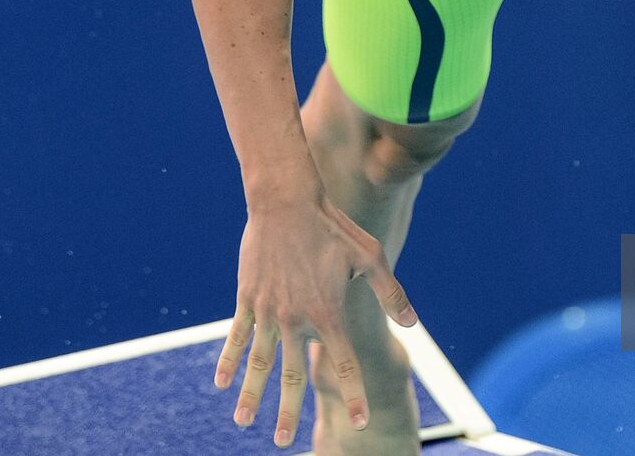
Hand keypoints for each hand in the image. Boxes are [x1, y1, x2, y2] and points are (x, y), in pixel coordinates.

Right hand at [214, 192, 416, 447]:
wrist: (287, 202)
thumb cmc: (334, 227)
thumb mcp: (371, 256)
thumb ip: (390, 293)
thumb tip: (412, 324)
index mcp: (328, 312)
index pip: (344, 363)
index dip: (354, 394)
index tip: (358, 423)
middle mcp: (296, 318)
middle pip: (291, 374)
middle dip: (287, 411)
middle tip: (282, 442)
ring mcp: (268, 310)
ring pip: (259, 362)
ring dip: (252, 394)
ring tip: (244, 422)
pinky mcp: (248, 298)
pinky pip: (237, 336)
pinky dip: (229, 360)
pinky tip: (222, 383)